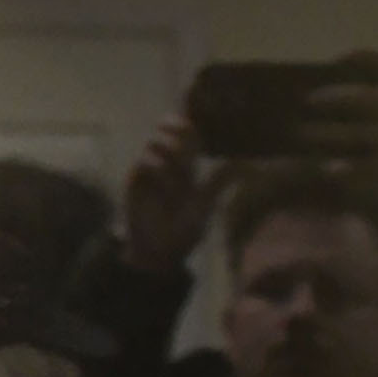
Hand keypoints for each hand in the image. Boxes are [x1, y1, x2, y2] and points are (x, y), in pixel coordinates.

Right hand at [121, 117, 231, 274]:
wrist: (160, 252)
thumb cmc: (182, 230)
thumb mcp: (205, 202)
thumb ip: (218, 181)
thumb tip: (243, 163)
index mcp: (182, 166)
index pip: (181, 131)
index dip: (185, 125)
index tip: (194, 134)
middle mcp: (162, 163)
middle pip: (164, 128)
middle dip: (179, 138)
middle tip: (189, 159)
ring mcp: (146, 171)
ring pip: (153, 141)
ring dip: (171, 154)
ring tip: (180, 177)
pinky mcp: (133, 182)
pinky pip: (144, 161)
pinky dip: (160, 170)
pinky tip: (168, 189)